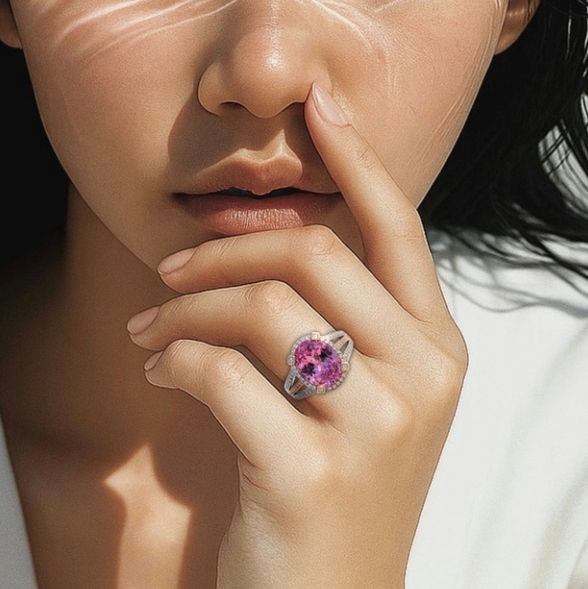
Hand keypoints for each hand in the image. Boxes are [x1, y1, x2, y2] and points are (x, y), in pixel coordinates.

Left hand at [125, 80, 467, 588]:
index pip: (396, 225)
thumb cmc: (336, 489)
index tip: (317, 100)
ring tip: (149, 330)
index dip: (355, 154)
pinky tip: (157, 371)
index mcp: (438, 347)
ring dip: (183, 308)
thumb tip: (274, 233)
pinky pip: (219, 373)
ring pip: (259, 307)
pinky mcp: (310, 473)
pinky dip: (172, 359)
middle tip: (168, 269)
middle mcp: (422, 376)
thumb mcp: (366, 397)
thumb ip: (345, 317)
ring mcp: (373, 426)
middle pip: (313, 253)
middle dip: (222, 250)